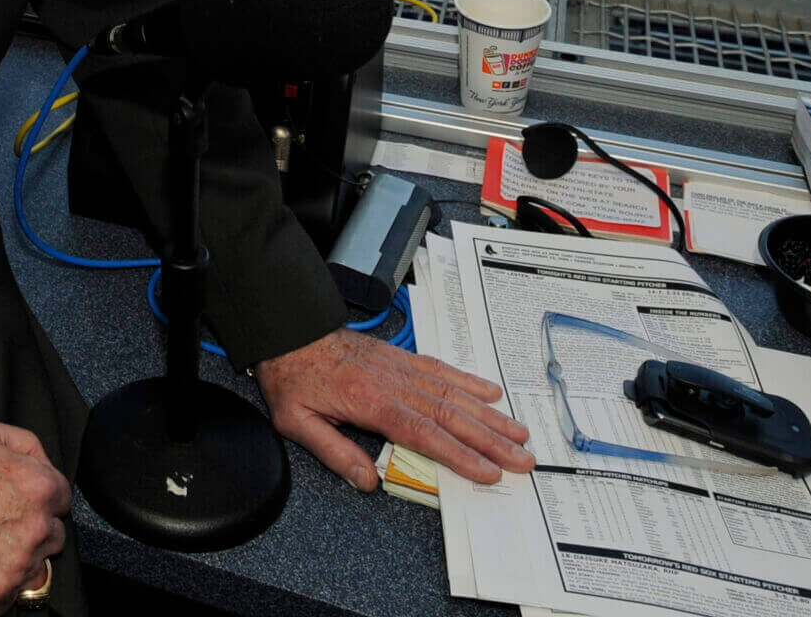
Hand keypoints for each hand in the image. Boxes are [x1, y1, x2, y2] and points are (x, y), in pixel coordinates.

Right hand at [0, 414, 68, 614]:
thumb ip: (25, 444)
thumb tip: (44, 465)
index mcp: (40, 485)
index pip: (62, 500)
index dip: (38, 499)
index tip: (16, 503)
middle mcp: (36, 526)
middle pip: (53, 537)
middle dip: (31, 530)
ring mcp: (17, 563)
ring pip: (36, 569)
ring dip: (16, 560)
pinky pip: (9, 596)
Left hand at [254, 328, 533, 490]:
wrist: (289, 331)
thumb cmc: (292, 376)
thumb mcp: (297, 422)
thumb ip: (334, 452)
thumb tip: (367, 481)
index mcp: (370, 402)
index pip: (424, 434)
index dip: (460, 455)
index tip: (487, 471)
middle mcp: (392, 383)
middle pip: (451, 415)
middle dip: (490, 440)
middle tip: (521, 458)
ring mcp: (400, 368)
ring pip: (454, 393)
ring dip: (489, 415)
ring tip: (518, 432)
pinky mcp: (401, 358)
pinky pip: (441, 369)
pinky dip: (469, 381)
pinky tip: (490, 392)